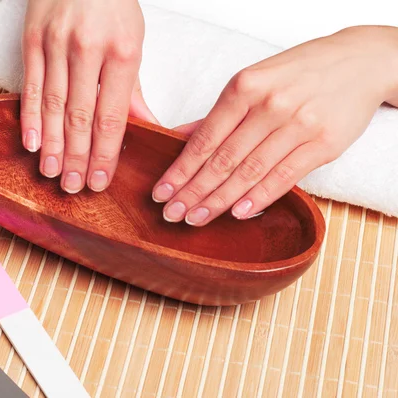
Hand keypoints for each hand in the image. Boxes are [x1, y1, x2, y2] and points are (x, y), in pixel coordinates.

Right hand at [21, 0, 156, 193]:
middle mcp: (87, 49)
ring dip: (53, 145)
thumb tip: (146, 128)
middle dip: (77, 157)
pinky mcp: (32, 40)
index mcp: (122, 52)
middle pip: (81, 116)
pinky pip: (31, 86)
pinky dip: (31, 117)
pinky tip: (33, 144)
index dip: (105, 153)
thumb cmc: (112, 5)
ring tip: (53, 175)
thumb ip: (133, 89)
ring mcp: (56, 44)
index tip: (100, 180)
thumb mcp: (133, 41)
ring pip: (54, 106)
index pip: (112, 115)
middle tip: (74, 188)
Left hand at [152, 26, 397, 225]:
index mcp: (245, 87)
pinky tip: (239, 213)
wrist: (358, 62)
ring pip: (250, 172)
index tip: (161, 192)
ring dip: (219, 200)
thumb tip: (179, 138)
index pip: (204, 139)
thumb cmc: (298, 72)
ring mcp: (298, 125)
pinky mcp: (323, 143)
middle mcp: (269, 106)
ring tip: (196, 218)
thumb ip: (219, 114)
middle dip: (193, 191)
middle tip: (172, 214)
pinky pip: (285, 176)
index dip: (180, 170)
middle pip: (223, 160)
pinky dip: (260, 197)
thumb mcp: (254, 80)